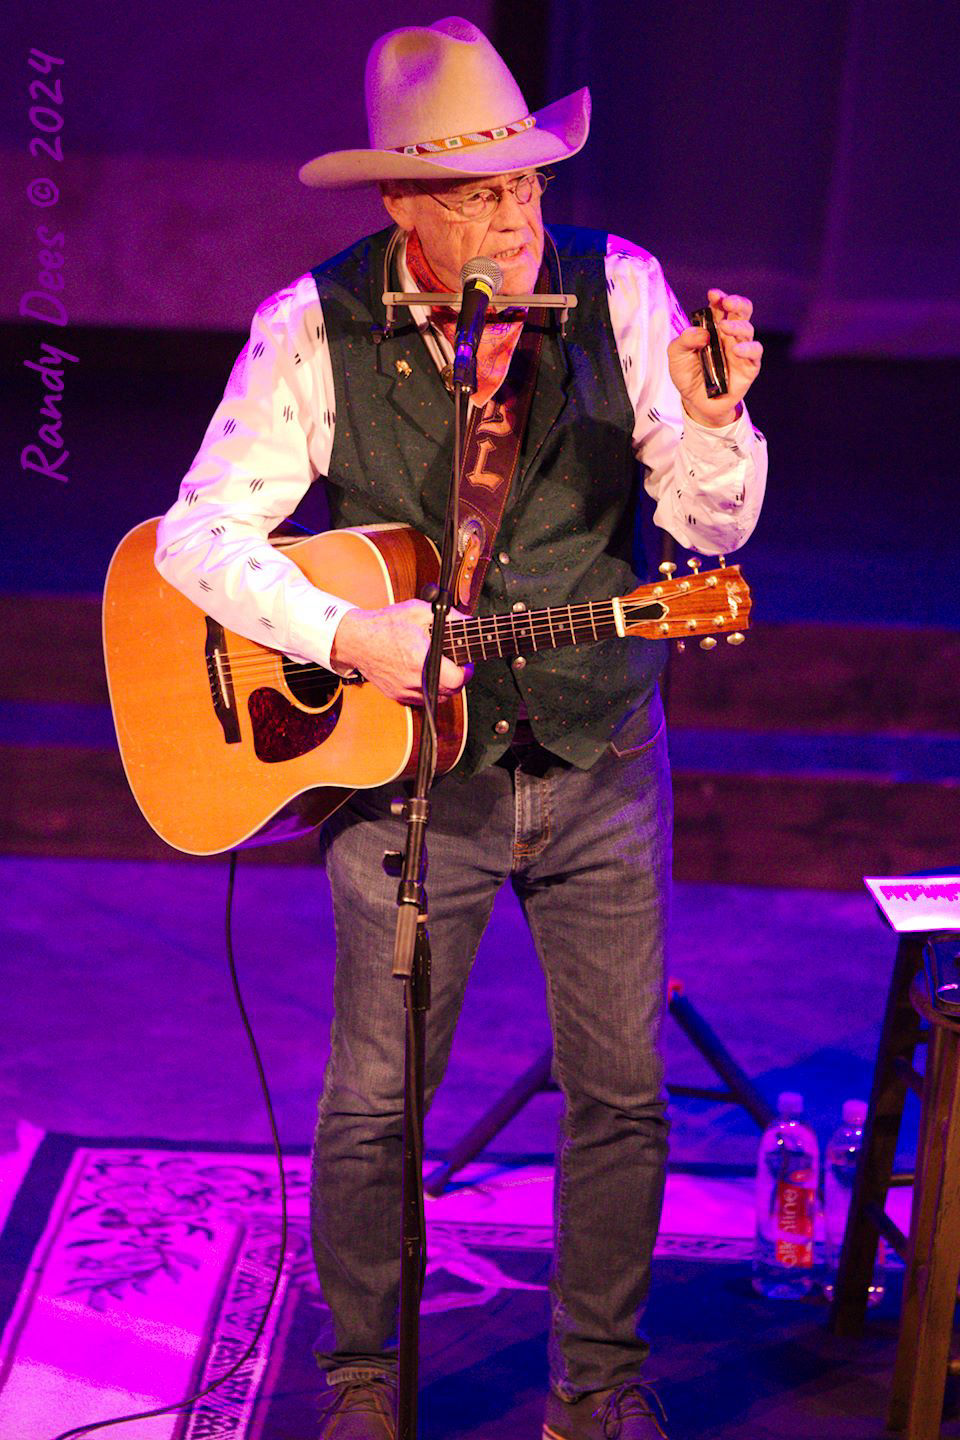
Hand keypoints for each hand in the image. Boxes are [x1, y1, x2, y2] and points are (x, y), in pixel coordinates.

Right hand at [330, 599, 472, 704]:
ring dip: (443, 686)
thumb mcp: (418, 611)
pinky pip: (420, 698)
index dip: (466, 671)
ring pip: (437, 698)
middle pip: (450, 691)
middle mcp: (413, 679)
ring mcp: (403, 690)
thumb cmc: (385, 624)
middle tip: (456, 664)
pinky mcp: (396, 694)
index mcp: (421, 659)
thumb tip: (468, 621)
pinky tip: (423, 672)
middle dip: (457, 678)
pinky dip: (427, 689)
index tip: (466, 662)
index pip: (457, 679)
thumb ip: (448, 616)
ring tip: (441, 668)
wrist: (356, 640)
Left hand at [668, 288, 762, 426]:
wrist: (696, 402)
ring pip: (747, 329)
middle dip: (736, 303)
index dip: (719, 298)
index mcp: (713, 327)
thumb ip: (684, 340)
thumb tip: (702, 332)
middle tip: (727, 302)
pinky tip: (735, 350)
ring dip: (737, 325)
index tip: (713, 294)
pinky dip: (747, 348)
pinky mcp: (749, 367)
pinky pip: (755, 352)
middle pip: (741, 311)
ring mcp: (741, 350)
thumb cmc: (687, 375)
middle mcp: (729, 335)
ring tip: (724, 328)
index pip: (720, 306)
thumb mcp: (676, 355)